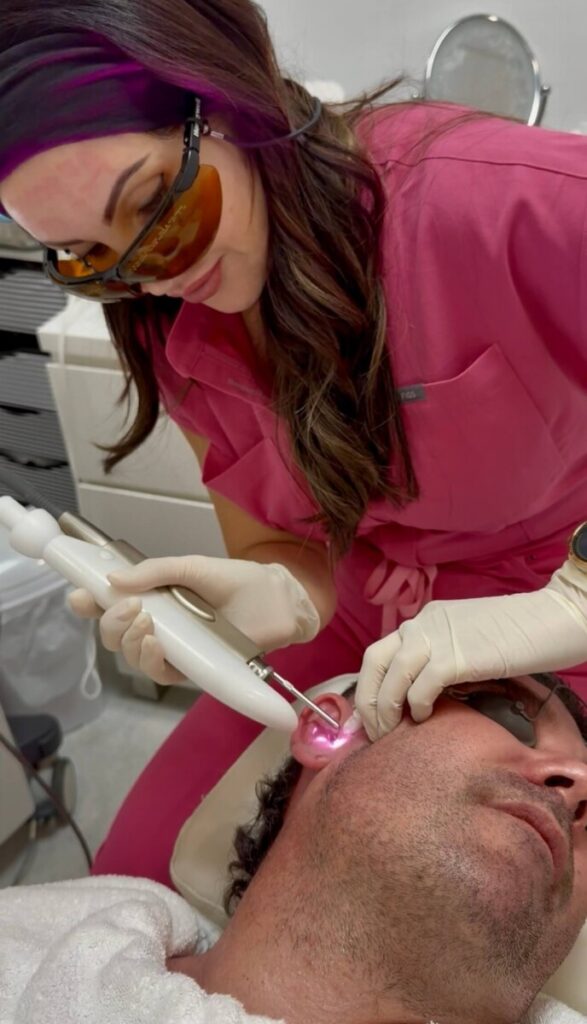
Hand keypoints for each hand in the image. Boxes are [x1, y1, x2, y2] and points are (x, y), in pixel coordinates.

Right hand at [68, 555, 319, 684]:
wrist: (275, 602)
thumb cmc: (236, 582)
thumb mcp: (191, 567)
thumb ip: (155, 571)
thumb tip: (113, 578)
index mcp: (153, 599)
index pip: (110, 605)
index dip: (89, 603)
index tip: (79, 596)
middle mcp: (157, 626)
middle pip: (113, 635)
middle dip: (110, 623)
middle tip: (129, 607)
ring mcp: (172, 650)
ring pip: (130, 656)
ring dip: (129, 640)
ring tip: (148, 623)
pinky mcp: (190, 670)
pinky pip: (158, 674)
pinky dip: (149, 661)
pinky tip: (155, 645)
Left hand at [356, 559, 586, 740]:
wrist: (554, 618)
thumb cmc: (520, 636)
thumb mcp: (468, 642)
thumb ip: (443, 658)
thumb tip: (422, 696)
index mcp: (427, 620)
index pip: (380, 652)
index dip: (370, 685)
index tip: (371, 714)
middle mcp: (425, 624)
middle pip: (375, 661)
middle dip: (368, 700)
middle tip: (373, 731)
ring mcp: (439, 637)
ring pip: (393, 676)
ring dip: (386, 709)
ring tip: (391, 734)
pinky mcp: (457, 656)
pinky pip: (421, 686)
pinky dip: (416, 706)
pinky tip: (422, 720)